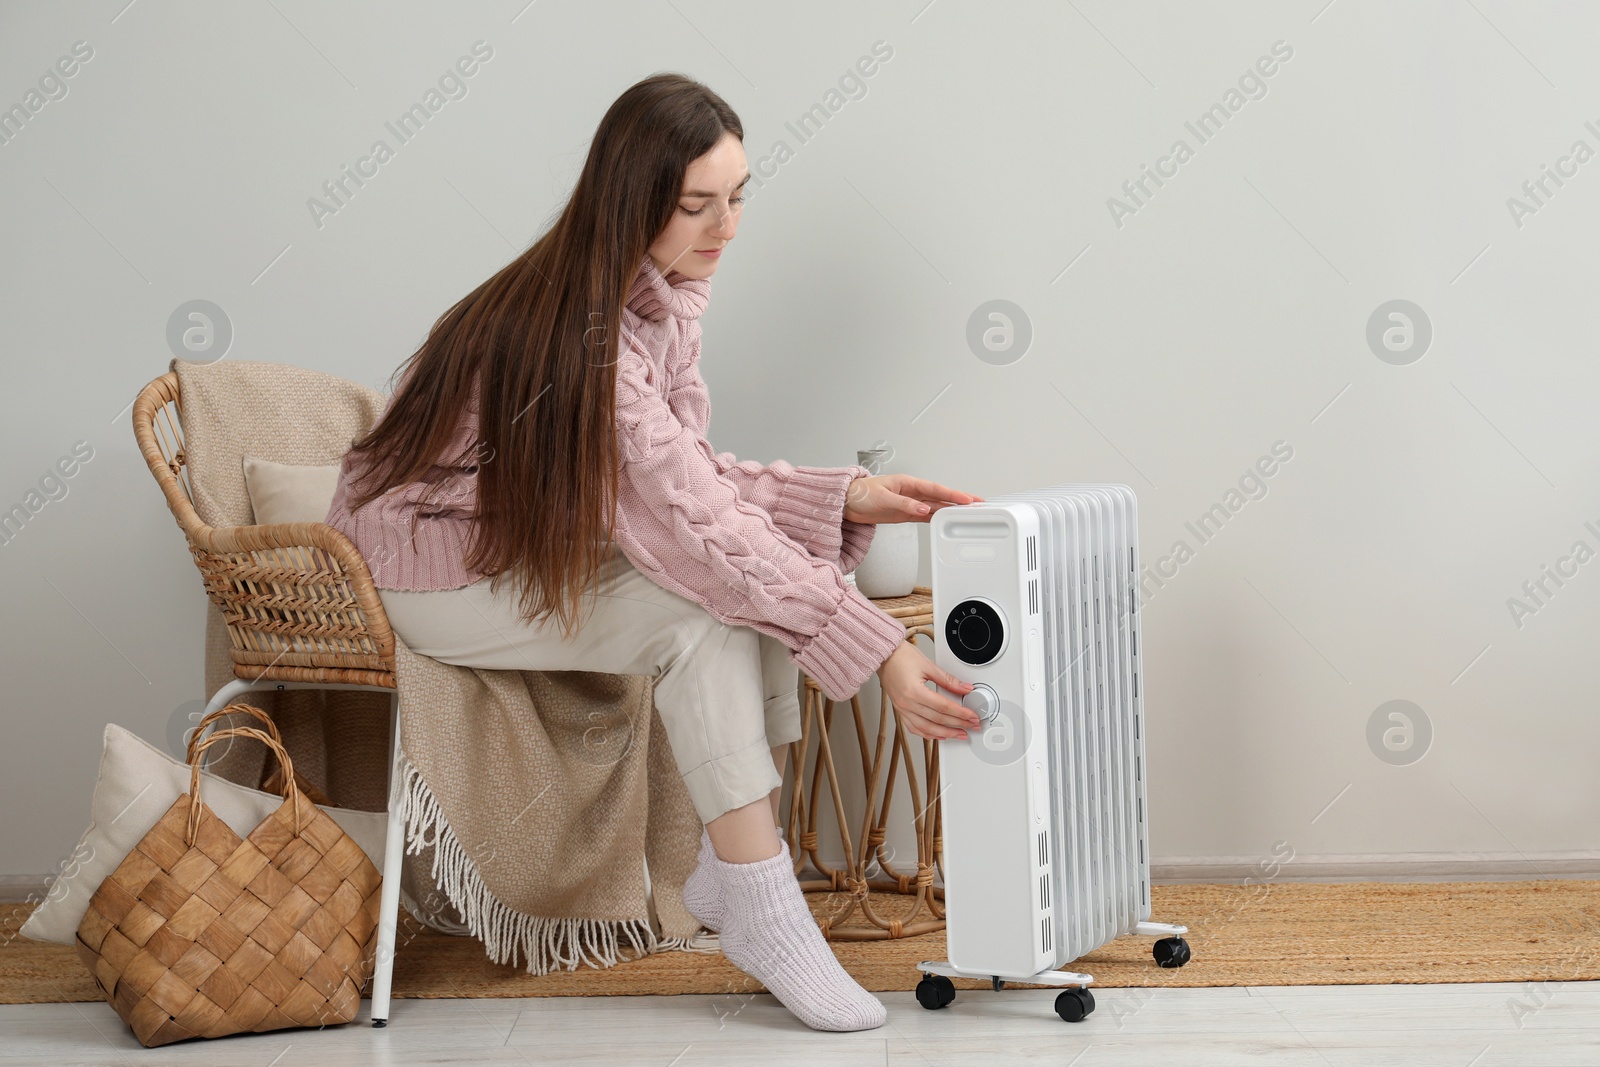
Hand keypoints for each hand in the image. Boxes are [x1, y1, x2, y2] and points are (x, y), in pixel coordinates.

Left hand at [843, 474, 983, 524]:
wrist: (845, 503)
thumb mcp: (883, 498)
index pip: (935, 489)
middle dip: (959, 500)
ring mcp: (909, 503)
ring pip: (935, 506)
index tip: (967, 499)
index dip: (952, 495)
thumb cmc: (860, 494)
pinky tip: (947, 521)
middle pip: (940, 496)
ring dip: (950, 510)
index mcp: (908, 483)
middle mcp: (911, 492)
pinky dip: (937, 518)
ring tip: (968, 513)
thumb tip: (923, 509)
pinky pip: (925, 515)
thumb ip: (904, 504)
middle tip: (978, 504)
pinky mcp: (904, 513)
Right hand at [876, 643, 981, 740]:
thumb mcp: (929, 666)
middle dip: (958, 724)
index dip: (961, 714)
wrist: (883, 655)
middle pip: (937, 720)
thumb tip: (965, 689)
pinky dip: (928, 734)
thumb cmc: (901, 656)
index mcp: (914, 692)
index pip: (944, 707)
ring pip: (926, 729)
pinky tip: (938, 735)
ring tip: (959, 734)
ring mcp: (902, 709)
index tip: (972, 716)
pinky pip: (914, 728)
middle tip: (972, 726)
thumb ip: (948, 680)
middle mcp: (907, 703)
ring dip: (945, 734)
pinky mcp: (900, 710)